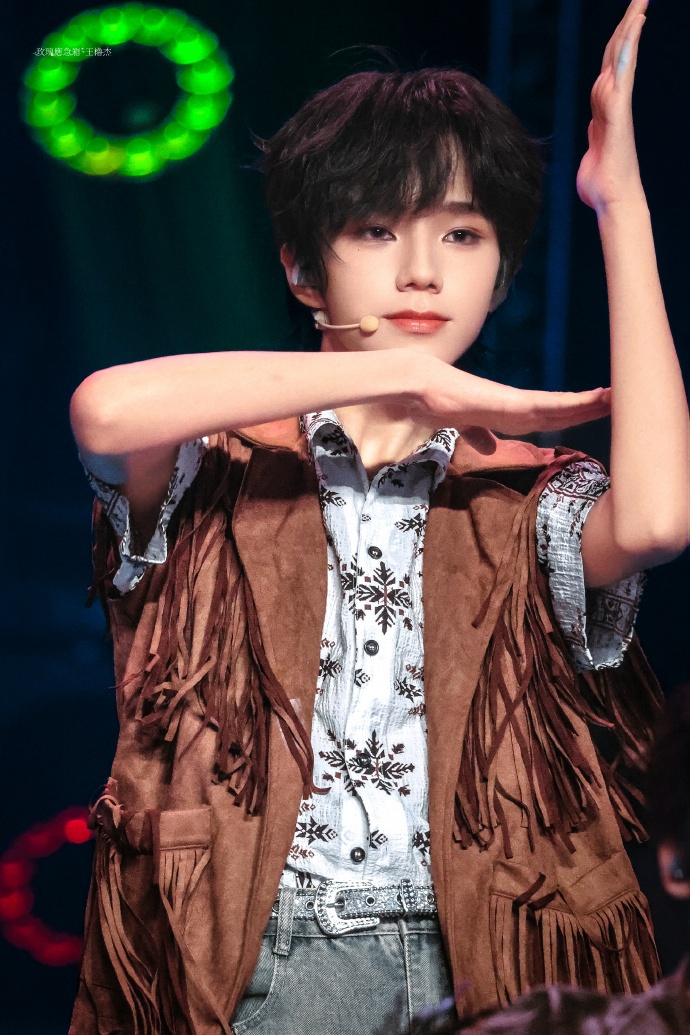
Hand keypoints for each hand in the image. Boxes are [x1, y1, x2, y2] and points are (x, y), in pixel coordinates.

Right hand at [412, 361, 610, 436]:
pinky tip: (591, 400)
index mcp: (510, 414)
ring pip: (561, 407)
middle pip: (562, 411)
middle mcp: (517, 407)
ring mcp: (515, 403)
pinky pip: (547, 405)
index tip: (597, 412)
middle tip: (621, 400)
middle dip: (590, 408)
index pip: (549, 417)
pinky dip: (571, 403)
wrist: (421, 387)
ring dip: (589, 403)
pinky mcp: (510, 401)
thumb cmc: (438, 402)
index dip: (573, 415)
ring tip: (615, 396)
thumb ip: (478, 435)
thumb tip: (490, 448)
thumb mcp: (464, 426)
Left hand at [576, 0, 646, 214]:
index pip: (612, 67)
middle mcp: (614, 104)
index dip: (619, 42)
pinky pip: (622, 77)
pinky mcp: (619, 115)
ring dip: (629, 32)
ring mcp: (618, 108)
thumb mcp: (593, 152)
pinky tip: (633, 32)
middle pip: (619, 55)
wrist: (612, 202)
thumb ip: (595, 136)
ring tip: (640, 6)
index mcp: (606, 109)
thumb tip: (596, 136)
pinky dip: (627, 53)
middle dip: (629, 25)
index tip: (631, 18)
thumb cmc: (601, 186)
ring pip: (621, 61)